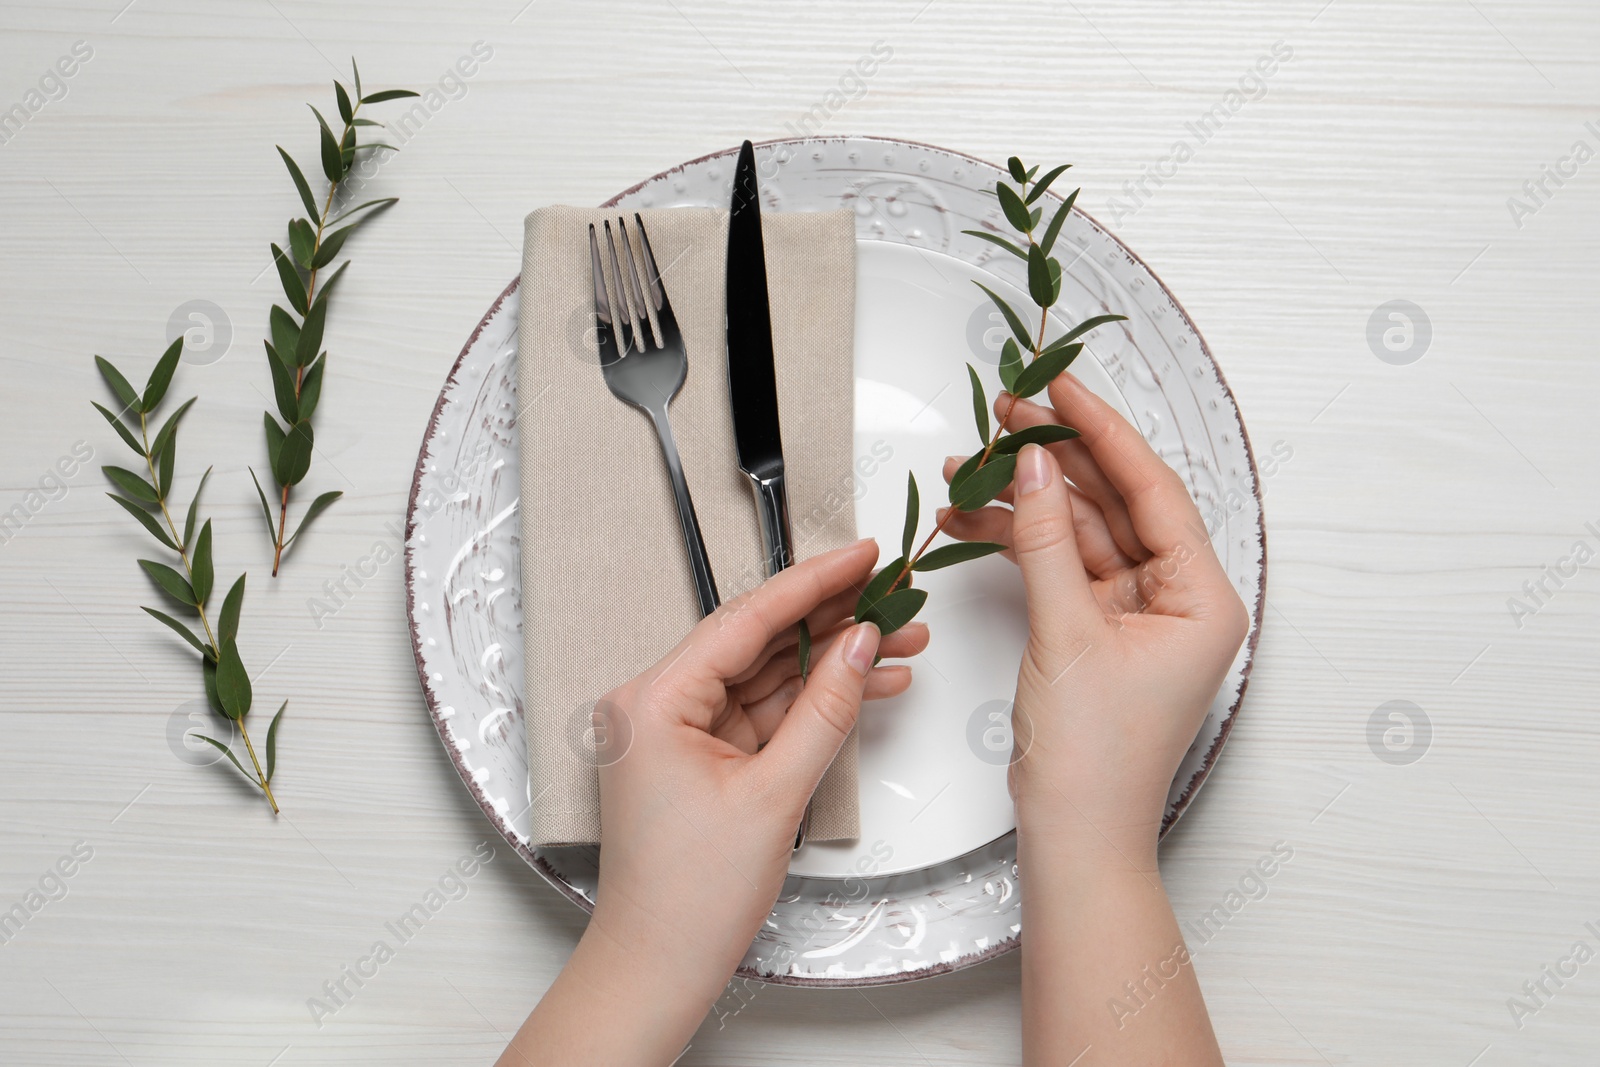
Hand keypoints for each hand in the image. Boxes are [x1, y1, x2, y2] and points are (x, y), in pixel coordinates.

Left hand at [500, 538, 926, 1065]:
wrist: (658, 968)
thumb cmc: (688, 898)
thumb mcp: (774, 795)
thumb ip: (824, 710)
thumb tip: (859, 645)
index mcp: (653, 701)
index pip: (745, 620)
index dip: (813, 581)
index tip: (861, 555)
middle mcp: (656, 706)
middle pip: (759, 641)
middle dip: (834, 621)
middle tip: (895, 594)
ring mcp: (678, 732)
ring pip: (768, 676)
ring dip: (833, 662)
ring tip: (903, 643)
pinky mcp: (700, 757)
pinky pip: (764, 713)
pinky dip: (813, 703)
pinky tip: (867, 687)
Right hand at [941, 371, 1248, 862]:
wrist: (1075, 835)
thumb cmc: (1095, 759)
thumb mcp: (1066, 634)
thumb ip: (1046, 541)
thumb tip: (1031, 463)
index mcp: (1204, 597)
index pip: (1153, 489)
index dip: (1102, 432)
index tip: (1060, 387)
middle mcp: (1180, 597)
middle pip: (1116, 502)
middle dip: (1054, 459)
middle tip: (1003, 414)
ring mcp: (1139, 612)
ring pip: (1081, 530)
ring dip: (1025, 501)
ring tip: (968, 468)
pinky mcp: (1100, 628)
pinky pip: (1062, 565)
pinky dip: (1020, 543)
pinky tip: (975, 520)